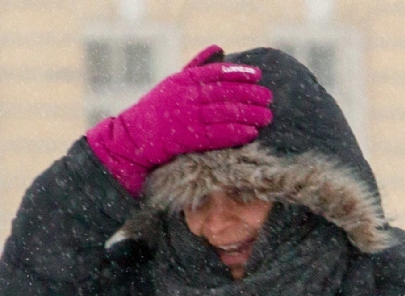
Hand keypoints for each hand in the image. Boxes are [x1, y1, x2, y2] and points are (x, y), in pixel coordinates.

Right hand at [86, 46, 273, 196]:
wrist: (135, 137)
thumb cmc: (158, 108)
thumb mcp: (175, 82)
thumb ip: (197, 66)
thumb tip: (219, 48)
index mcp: (183, 80)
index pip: (216, 73)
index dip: (238, 73)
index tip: (257, 75)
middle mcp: (186, 96)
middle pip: (224, 93)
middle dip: (250, 94)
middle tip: (269, 97)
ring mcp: (187, 117)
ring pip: (224, 113)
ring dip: (249, 114)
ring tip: (267, 116)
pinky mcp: (188, 138)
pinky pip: (218, 135)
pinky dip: (236, 133)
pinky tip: (252, 133)